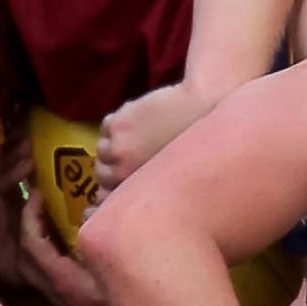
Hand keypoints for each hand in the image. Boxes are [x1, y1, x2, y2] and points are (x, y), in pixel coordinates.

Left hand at [15, 190, 128, 305]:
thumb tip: (94, 210)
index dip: (30, 215)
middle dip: (25, 227)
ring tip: (50, 215)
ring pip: (35, 273)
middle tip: (38, 199)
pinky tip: (72, 240)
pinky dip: (50, 255)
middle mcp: (60, 298)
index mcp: (66, 285)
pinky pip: (51, 279)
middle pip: (25, 260)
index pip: (32, 245)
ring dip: (35, 242)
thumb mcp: (126, 271)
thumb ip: (109, 241)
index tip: (39, 192)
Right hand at [95, 77, 221, 189]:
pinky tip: (138, 116)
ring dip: (114, 140)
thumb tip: (129, 183)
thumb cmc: (200, 141)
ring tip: (136, 132)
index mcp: (142, 190)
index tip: (115, 178)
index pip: (106, 198)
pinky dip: (117, 121)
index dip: (109, 188)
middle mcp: (125, 174)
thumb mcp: (175, 174)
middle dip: (112, 163)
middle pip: (101, 173)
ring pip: (101, 149)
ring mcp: (119, 150)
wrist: (205, 106)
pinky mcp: (118, 126)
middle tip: (127, 150)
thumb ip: (151, 182)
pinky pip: (106, 126)